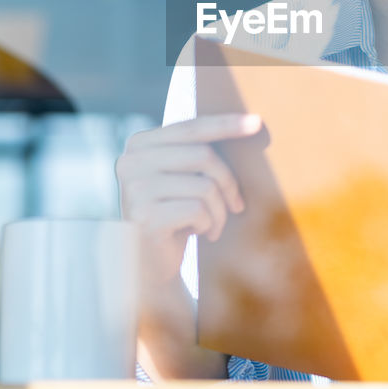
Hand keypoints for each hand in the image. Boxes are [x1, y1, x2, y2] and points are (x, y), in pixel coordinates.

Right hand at [116, 113, 259, 283]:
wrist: (150, 266)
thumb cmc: (175, 215)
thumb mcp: (181, 177)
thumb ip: (197, 150)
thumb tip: (249, 123)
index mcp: (139, 144)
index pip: (191, 128)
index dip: (226, 125)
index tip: (257, 123)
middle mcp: (131, 162)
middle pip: (203, 155)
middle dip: (228, 182)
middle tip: (237, 204)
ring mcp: (135, 189)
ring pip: (205, 186)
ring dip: (220, 210)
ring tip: (213, 224)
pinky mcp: (145, 217)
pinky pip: (198, 211)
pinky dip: (208, 225)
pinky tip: (198, 234)